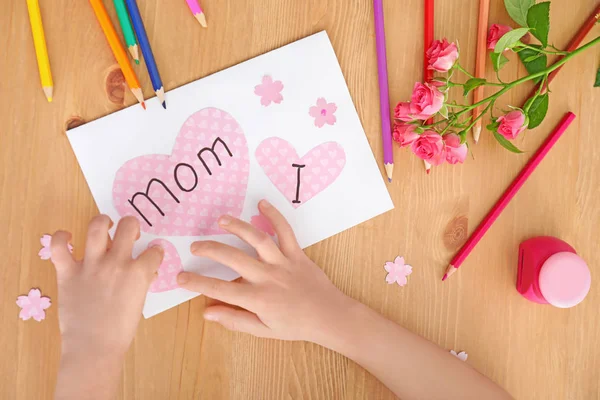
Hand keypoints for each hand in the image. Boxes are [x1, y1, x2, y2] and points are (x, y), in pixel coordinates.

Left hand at [51, 215, 162, 360]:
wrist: (94, 347)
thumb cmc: (120, 329)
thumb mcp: (139, 302)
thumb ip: (142, 282)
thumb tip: (145, 271)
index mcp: (138, 273)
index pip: (154, 251)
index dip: (155, 252)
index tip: (152, 254)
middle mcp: (116, 263)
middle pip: (128, 227)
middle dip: (132, 226)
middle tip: (129, 234)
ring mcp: (91, 266)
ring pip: (97, 227)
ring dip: (103, 221)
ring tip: (105, 224)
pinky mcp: (68, 273)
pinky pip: (60, 247)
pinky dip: (62, 237)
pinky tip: (68, 236)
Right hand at [177, 200, 354, 343]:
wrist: (329, 316)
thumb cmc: (295, 325)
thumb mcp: (263, 330)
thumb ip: (235, 320)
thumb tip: (207, 312)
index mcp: (258, 299)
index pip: (220, 290)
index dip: (198, 283)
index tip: (180, 277)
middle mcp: (268, 277)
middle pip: (234, 259)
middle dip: (211, 250)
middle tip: (194, 246)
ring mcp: (283, 263)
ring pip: (258, 240)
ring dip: (238, 227)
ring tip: (220, 220)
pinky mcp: (297, 253)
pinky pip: (285, 231)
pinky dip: (274, 215)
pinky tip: (262, 203)